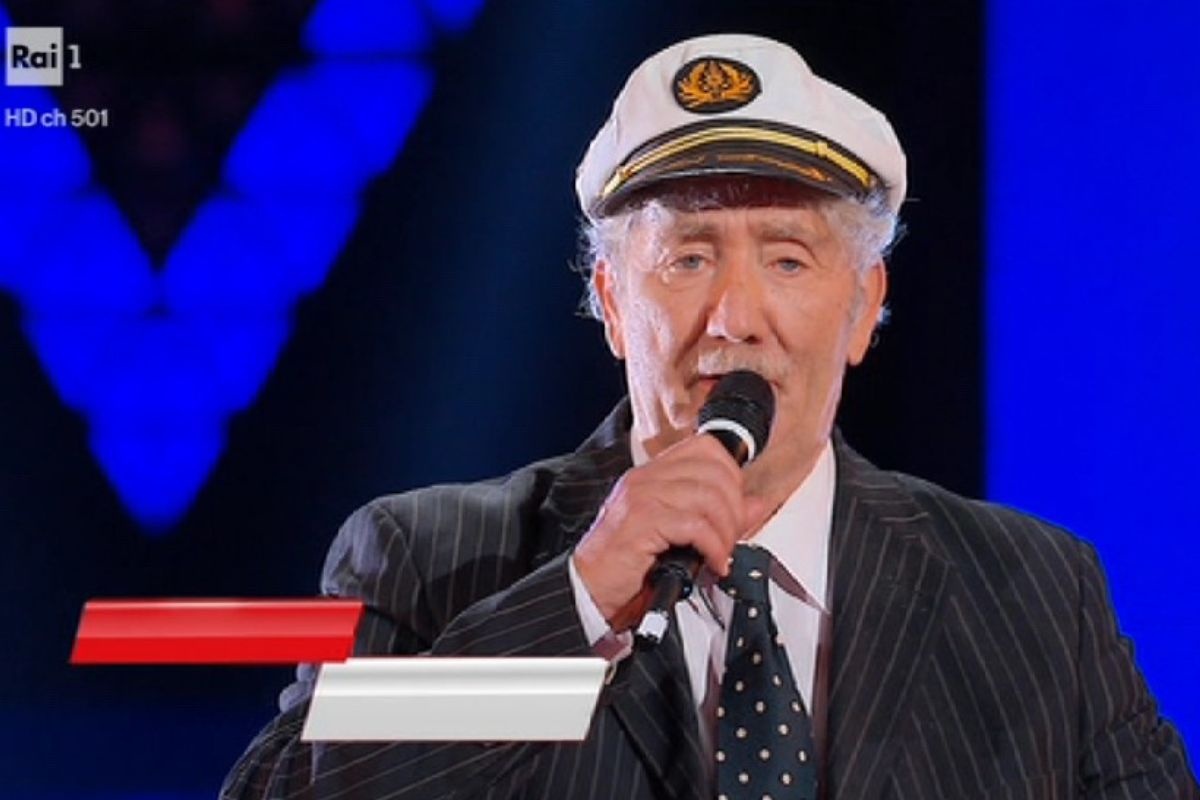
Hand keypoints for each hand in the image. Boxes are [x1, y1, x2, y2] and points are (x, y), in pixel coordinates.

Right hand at [572, 433, 764, 630]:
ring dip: (726, 530)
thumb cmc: (626, 566)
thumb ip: (717, 517)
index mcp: (652, 475)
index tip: (735, 505)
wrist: (588, 590)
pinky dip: (713, 547)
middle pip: (714, 469)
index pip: (704, 447)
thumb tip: (756, 504)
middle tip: (732, 536)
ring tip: (722, 553)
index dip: (730, 473)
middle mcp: (645, 479)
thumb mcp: (678, 536)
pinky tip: (713, 563)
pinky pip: (695, 525)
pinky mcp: (641, 522)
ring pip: (708, 496)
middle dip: (734, 506)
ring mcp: (641, 497)